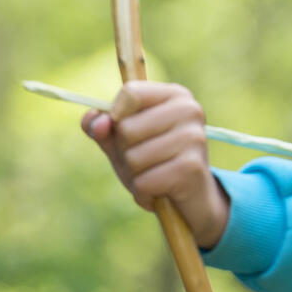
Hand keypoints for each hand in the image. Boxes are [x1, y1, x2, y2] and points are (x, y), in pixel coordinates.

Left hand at [81, 81, 229, 248]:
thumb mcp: (123, 141)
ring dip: (134, 175)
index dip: (116, 116)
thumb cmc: (155, 163)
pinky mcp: (192, 167)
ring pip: (133, 158)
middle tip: (146, 161)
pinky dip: (144, 193)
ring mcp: (194, 138)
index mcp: (175, 95)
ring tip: (153, 176)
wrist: (192, 198)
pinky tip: (159, 192)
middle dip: (125, 152)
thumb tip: (97, 125)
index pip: (131, 92)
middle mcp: (190, 110)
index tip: (127, 130)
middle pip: (127, 128)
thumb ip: (102, 127)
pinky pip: (144, 182)